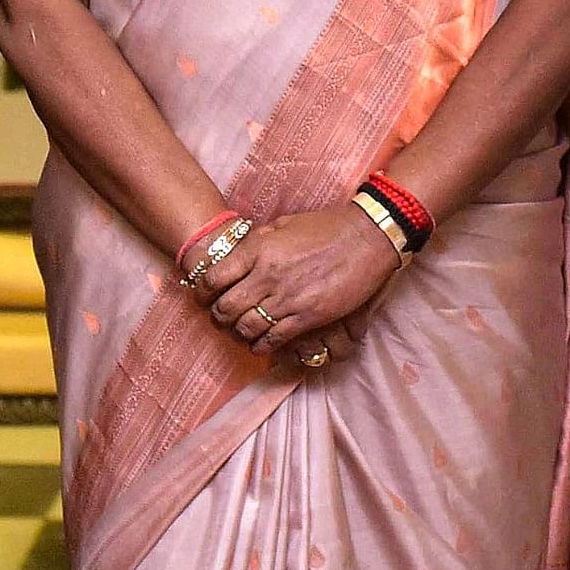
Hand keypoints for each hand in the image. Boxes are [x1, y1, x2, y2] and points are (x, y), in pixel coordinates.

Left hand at [195, 204, 402, 358]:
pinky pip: (274, 339)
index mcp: (258, 248)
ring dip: (239, 333)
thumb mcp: (284, 224)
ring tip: (241, 332)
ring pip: (246, 327)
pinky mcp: (307, 316)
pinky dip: (262, 345)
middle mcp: (267, 274)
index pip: (213, 278)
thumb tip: (240, 254)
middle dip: (218, 317)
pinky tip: (261, 344)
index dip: (202, 293)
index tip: (204, 298)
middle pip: (226, 308)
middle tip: (221, 319)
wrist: (367, 238)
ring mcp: (287, 297)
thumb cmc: (327, 227)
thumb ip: (258, 241)